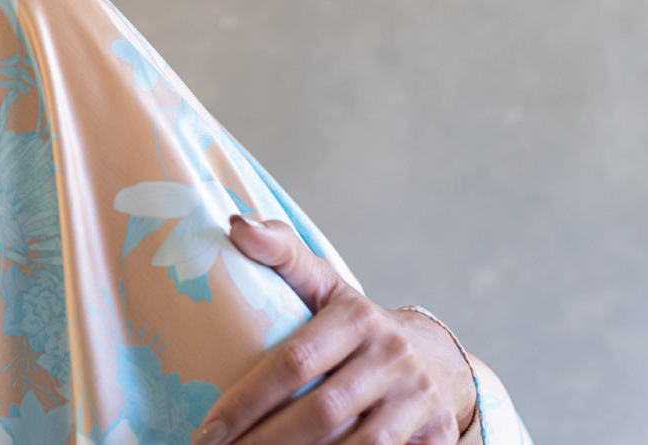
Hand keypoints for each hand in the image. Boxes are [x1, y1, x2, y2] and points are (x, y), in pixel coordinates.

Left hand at [190, 215, 474, 444]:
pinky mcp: (435, 436)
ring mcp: (417, 401)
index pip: (295, 362)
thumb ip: (280, 252)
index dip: (248, 400)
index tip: (209, 429)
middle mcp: (392, 358)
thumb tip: (235, 225)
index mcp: (357, 318)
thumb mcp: (324, 284)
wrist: (439, 359)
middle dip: (267, 441)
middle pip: (322, 412)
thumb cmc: (359, 323)